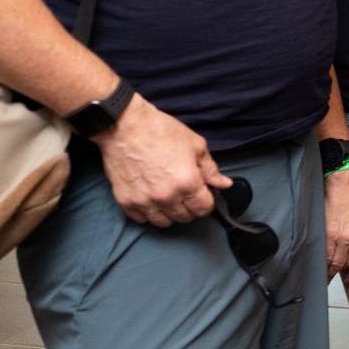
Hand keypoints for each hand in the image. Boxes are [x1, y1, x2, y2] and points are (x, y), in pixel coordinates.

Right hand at [96, 96, 227, 226]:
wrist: (124, 126)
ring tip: (169, 198)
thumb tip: (224, 184)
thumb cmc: (161, 131)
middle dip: (190, 207)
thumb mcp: (195, 145)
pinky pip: (141, 219)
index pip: (204, 208)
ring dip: (170, 213)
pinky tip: (151, 199)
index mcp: (187, 183)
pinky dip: (148, 213)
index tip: (203, 195)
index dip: (207, 202)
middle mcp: (166, 197)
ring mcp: (144, 201)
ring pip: (163, 222)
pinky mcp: (125, 201)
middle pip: (185, 217)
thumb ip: (211, 169)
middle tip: (186, 193)